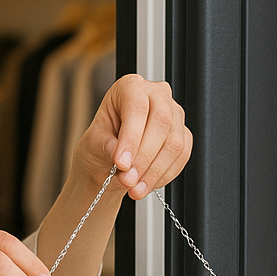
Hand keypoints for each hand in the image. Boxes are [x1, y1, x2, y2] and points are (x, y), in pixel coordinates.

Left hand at [73, 74, 191, 199]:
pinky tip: (146, 185)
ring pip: (174, 144)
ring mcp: (174, 114)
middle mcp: (156, 95)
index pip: (136, 108)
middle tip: (127, 180)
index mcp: (130, 86)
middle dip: (143, 158)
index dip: (131, 138)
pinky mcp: (184, 135)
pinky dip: (163, 176)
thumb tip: (123, 156)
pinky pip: (181, 157)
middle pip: (161, 124)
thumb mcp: (93, 143)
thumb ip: (106, 146)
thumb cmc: (99, 143)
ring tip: (134, 189)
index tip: (121, 163)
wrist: (107, 160)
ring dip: (154, 172)